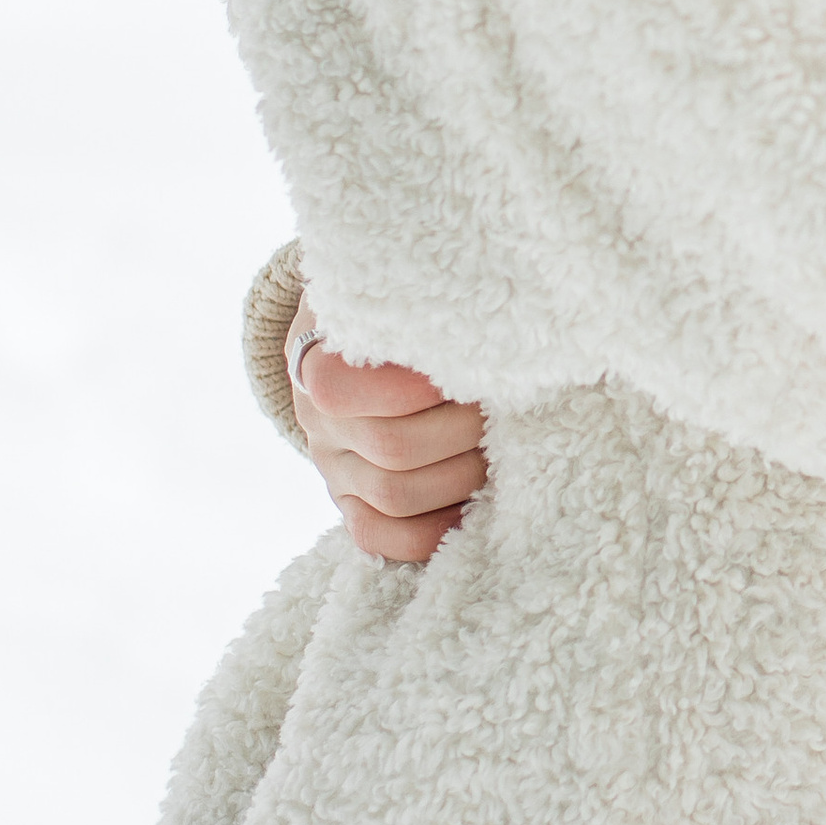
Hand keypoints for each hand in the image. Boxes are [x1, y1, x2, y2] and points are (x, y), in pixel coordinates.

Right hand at [287, 293, 490, 563]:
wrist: (364, 339)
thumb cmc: (403, 306)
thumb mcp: (401, 287)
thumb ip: (426, 298)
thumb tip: (489, 313)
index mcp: (317, 358)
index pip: (342, 388)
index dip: (416, 386)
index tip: (471, 366)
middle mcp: (318, 420)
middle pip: (391, 447)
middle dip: (465, 430)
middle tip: (508, 406)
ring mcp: (333, 467)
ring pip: (395, 495)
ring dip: (464, 474)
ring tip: (502, 445)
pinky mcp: (351, 504)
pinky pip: (380, 537)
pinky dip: (434, 529)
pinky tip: (475, 503)